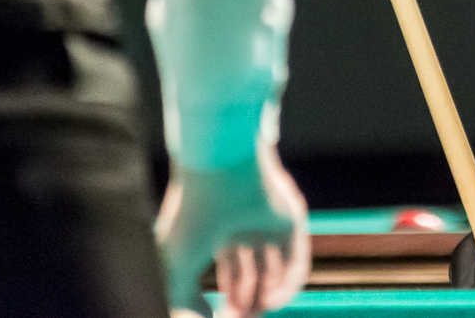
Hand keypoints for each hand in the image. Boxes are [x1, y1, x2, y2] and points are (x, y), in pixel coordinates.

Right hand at [156, 141, 310, 317]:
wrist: (216, 172)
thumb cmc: (191, 218)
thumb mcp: (177, 270)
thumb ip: (185, 302)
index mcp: (218, 228)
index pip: (232, 269)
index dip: (230, 296)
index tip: (218, 316)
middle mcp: (246, 223)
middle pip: (255, 272)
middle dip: (247, 302)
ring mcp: (270, 220)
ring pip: (275, 269)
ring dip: (266, 299)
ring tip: (251, 313)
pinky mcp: (292, 218)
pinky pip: (297, 259)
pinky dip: (287, 286)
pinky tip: (271, 304)